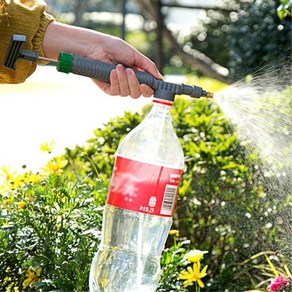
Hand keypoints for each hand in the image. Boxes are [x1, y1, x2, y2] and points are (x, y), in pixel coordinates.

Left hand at [43, 22, 162, 97]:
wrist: (96, 47)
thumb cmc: (114, 48)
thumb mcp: (134, 55)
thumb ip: (148, 66)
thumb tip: (160, 78)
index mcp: (137, 76)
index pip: (147, 89)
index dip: (149, 90)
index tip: (148, 85)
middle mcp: (129, 83)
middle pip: (138, 94)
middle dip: (135, 84)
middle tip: (130, 71)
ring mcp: (119, 87)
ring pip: (127, 93)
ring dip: (124, 80)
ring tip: (118, 67)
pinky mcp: (108, 89)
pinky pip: (116, 91)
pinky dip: (115, 81)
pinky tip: (111, 72)